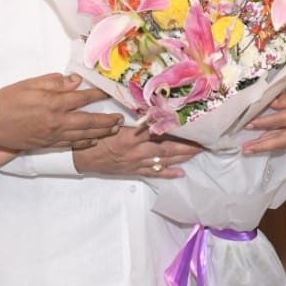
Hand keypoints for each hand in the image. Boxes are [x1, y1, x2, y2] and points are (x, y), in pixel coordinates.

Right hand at [0, 73, 120, 149]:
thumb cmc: (8, 100)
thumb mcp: (31, 84)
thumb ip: (55, 82)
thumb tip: (75, 81)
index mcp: (53, 103)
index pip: (83, 97)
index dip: (99, 93)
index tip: (110, 91)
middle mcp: (56, 121)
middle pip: (89, 121)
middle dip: (107, 120)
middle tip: (120, 118)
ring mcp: (53, 135)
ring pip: (83, 135)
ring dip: (101, 132)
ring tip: (114, 129)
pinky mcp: (47, 144)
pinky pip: (70, 144)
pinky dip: (84, 143)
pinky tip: (93, 141)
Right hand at [72, 125, 199, 177]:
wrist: (82, 158)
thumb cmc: (96, 137)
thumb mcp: (112, 124)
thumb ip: (132, 120)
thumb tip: (151, 111)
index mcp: (132, 136)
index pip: (159, 132)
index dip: (175, 129)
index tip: (190, 125)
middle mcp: (138, 151)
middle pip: (167, 149)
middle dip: (186, 146)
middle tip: (202, 142)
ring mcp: (137, 163)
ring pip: (164, 161)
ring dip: (182, 157)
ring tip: (197, 153)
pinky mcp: (134, 171)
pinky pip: (154, 173)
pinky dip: (168, 173)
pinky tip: (181, 173)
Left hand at [241, 75, 285, 153]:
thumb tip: (273, 105)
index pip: (279, 120)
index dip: (262, 123)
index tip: (247, 125)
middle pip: (281, 140)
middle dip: (261, 146)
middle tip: (245, 149)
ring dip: (269, 146)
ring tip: (253, 148)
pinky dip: (281, 141)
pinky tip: (272, 140)